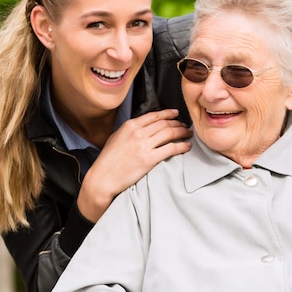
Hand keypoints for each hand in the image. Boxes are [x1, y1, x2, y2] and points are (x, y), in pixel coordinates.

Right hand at [77, 109, 191, 221]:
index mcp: (129, 126)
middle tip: (184, 126)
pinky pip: (171, 149)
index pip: (154, 116)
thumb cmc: (107, 160)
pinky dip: (182, 146)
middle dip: (177, 124)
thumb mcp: (115, 138)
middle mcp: (138, 133)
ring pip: (170, 133)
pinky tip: (186, 146)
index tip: (175, 114)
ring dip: (182, 132)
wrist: (103, 178)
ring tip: (188, 134)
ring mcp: (144, 145)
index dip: (167, 114)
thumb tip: (143, 127)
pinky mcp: (149, 159)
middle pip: (164, 123)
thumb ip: (130, 130)